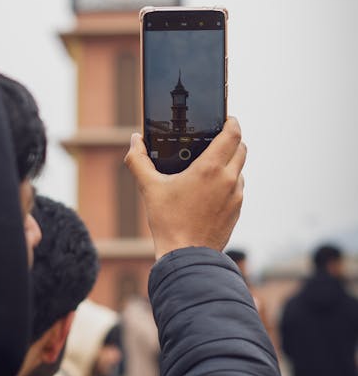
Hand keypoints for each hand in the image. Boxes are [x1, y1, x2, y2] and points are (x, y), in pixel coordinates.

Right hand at [124, 118, 245, 258]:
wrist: (186, 256)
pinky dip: (229, 182)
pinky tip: (210, 189)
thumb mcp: (149, 188)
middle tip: (215, 139)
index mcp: (210, 168)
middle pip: (241, 148)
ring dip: (230, 163)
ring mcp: (236, 196)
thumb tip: (134, 140)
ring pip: (240, 169)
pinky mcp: (237, 210)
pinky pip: (238, 188)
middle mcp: (229, 179)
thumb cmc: (169, 222)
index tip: (225, 119)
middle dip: (231, 140)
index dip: (231, 122)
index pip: (232, 134)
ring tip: (209, 166)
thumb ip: (138, 160)